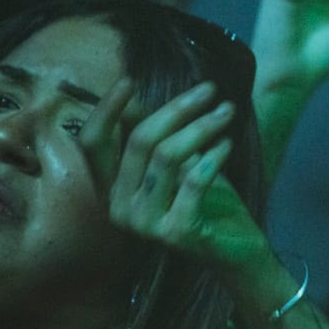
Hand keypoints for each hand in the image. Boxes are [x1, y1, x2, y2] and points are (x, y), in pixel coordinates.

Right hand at [94, 80, 268, 270]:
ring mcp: (143, 223)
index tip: (128, 80)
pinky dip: (213, 156)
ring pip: (167, 156)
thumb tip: (129, 91)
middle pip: (139, 141)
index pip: (92, 143)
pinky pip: (193, 181)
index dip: (106, 110)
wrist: (235, 248)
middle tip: (210, 89)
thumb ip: (150, 135)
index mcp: (111, 188)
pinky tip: (227, 143)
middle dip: (177, 109)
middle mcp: (118, 207)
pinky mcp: (175, 231)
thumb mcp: (175, 162)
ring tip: (227, 111)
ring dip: (202, 127)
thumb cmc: (204, 200)